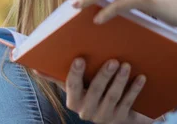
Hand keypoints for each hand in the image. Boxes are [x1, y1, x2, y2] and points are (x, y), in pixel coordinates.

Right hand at [33, 58, 152, 123]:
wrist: (117, 118)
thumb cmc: (93, 94)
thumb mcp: (78, 86)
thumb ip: (59, 77)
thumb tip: (34, 67)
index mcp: (74, 101)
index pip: (72, 86)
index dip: (76, 73)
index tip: (80, 59)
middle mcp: (87, 112)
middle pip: (94, 91)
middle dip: (103, 75)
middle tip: (112, 60)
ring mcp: (105, 117)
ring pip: (112, 97)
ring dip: (120, 81)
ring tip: (126, 65)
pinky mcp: (122, 119)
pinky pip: (128, 103)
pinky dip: (135, 89)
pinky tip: (141, 77)